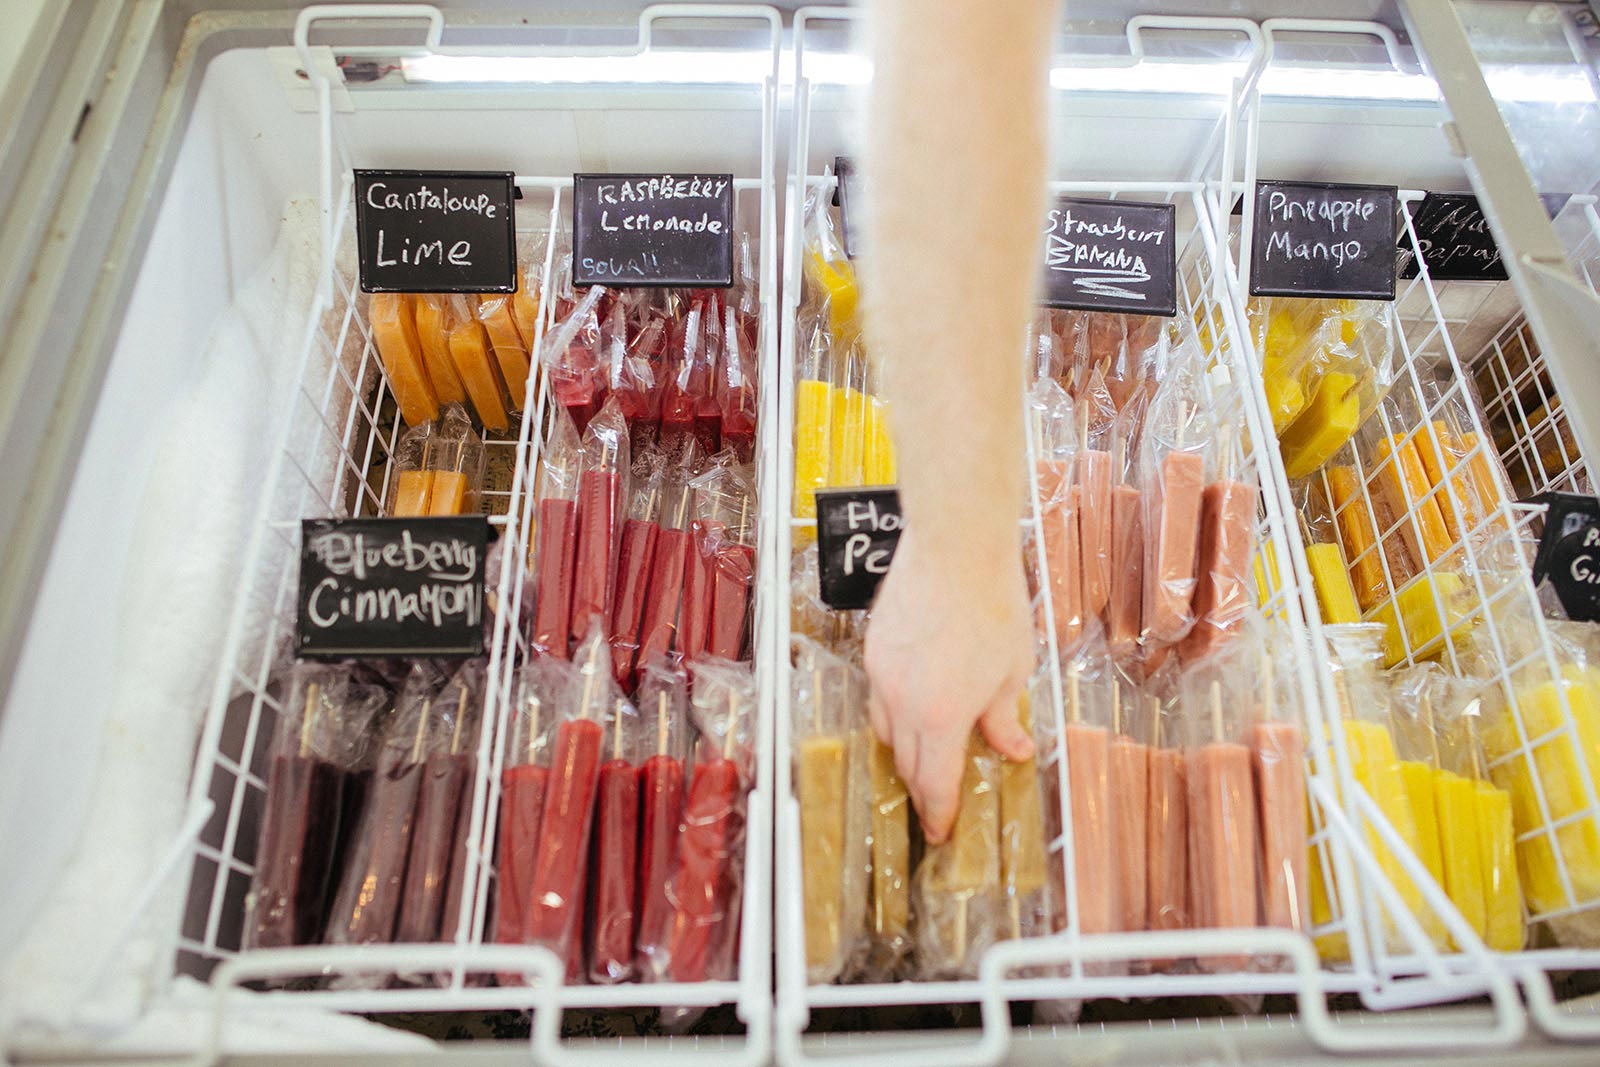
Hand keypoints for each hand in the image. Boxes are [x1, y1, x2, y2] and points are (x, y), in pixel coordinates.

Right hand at [863, 528, 1034, 844]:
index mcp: (941, 717)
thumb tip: (1012, 749)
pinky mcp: (873, 647)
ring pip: (883, 729)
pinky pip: (878, 693)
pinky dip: (894, 709)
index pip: (934, 784)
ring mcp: (881, 673)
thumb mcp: (1012, 670)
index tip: (941, 832)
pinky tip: (915, 700)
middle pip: (904, 762)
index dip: (938, 813)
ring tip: (925, 751)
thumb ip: (1004, 717)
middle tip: (937, 799)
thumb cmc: (993, 603)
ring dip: (903, 747)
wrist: (955, 546)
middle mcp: (902, 702)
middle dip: (921, 786)